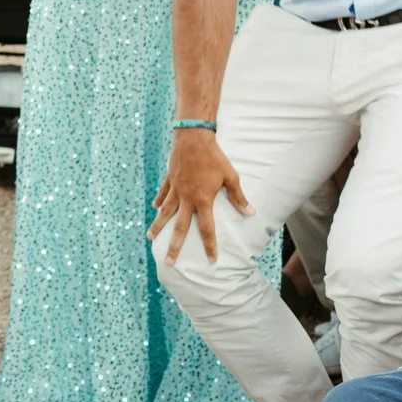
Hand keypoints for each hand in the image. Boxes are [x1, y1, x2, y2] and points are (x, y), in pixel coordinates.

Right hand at [149, 128, 249, 263]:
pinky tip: (155, 208)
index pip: (207, 229)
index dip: (209, 246)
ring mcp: (175, 189)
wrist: (193, 138)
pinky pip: (163, 193)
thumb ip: (238, 197)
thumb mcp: (230, 177)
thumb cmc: (214, 157)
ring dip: (158, 226)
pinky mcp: (169, 179)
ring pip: (165, 212)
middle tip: (170, 263)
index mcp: (203, 201)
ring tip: (150, 238)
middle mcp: (186, 199)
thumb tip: (250, 213)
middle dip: (174, 246)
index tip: (211, 261)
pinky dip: (159, 201)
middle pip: (180, 227)